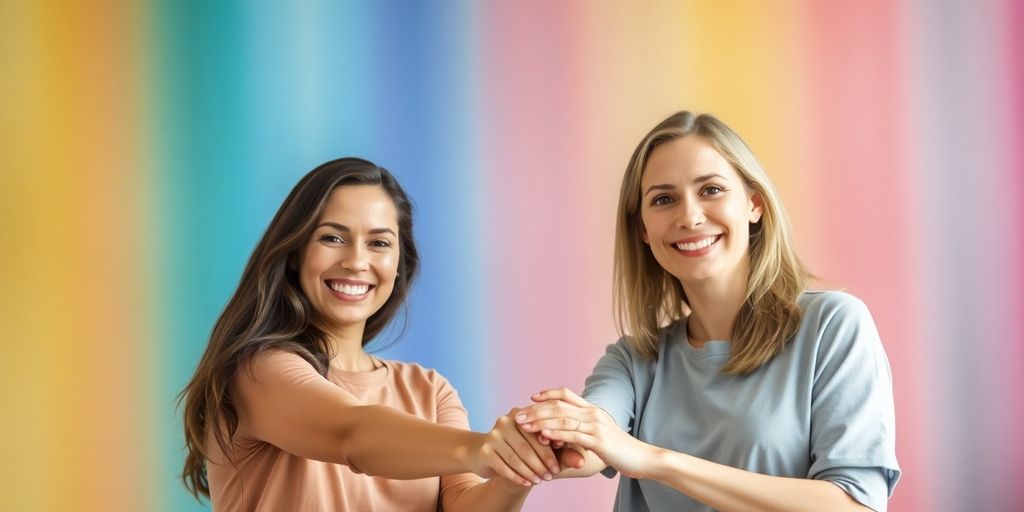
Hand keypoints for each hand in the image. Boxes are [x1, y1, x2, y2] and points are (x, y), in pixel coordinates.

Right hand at [468, 407, 560, 485]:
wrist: (488, 454)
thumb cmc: (522, 449)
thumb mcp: (543, 448)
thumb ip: (563, 453)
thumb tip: (582, 462)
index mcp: (522, 414)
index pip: (539, 431)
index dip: (550, 449)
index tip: (559, 465)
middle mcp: (505, 420)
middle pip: (526, 445)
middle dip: (540, 462)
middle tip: (551, 475)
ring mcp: (493, 434)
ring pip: (515, 456)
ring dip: (529, 471)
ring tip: (540, 480)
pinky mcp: (484, 450)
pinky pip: (503, 466)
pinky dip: (516, 476)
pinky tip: (526, 483)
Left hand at [515, 388, 656, 478]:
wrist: (642, 458)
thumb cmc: (619, 449)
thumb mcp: (597, 436)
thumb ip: (580, 431)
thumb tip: (558, 434)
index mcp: (592, 409)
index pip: (566, 394)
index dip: (547, 394)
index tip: (531, 398)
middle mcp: (593, 413)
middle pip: (558, 405)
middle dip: (535, 410)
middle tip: (517, 415)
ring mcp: (596, 426)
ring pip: (562, 418)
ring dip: (540, 421)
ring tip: (523, 425)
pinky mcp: (598, 440)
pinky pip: (573, 434)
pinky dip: (556, 433)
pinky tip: (542, 435)